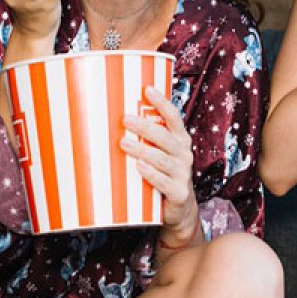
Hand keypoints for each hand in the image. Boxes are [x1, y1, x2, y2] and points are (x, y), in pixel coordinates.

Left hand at [120, 86, 200, 251]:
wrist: (178, 208)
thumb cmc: (163, 174)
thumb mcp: (159, 154)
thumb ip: (146, 139)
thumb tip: (112, 119)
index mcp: (180, 140)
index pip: (173, 117)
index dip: (162, 102)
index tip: (147, 89)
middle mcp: (184, 154)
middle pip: (165, 137)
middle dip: (145, 126)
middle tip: (125, 119)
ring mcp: (183, 174)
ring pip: (162, 159)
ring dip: (142, 149)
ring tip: (123, 142)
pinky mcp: (179, 193)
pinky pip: (164, 182)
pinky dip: (151, 174)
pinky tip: (138, 167)